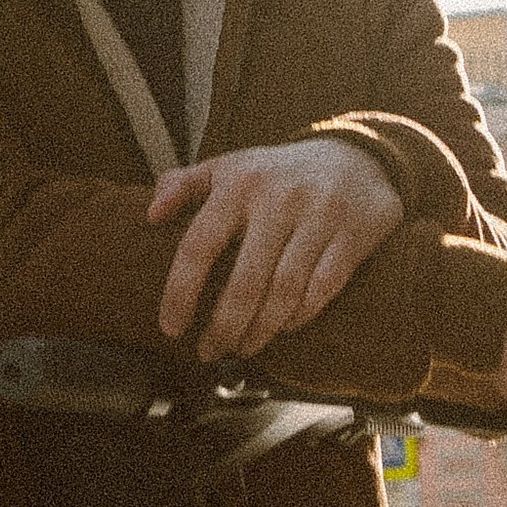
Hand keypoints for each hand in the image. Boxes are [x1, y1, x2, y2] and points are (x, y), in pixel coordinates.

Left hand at [147, 140, 403, 359]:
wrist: (357, 154)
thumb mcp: (230, 166)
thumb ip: (184, 184)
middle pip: (245, 281)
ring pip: (285, 290)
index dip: (180, 292)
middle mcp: (278, 199)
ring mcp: (319, 216)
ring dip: (261, 329)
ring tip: (244, 348)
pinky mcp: (353, 234)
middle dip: (224, 326)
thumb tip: (150, 214)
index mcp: (239, 183)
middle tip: (210, 351)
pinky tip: (285, 328)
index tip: (171, 328)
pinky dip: (302, 314)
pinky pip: (324, 287)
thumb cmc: (278, 172)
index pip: (199, 245)